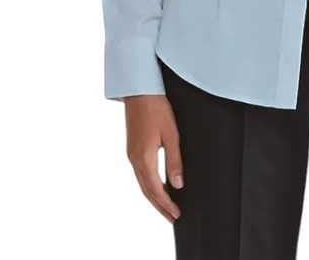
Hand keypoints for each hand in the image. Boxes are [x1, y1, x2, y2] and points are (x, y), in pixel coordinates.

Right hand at [124, 94, 184, 224]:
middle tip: (172, 217)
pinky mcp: (132, 148)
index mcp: (144, 158)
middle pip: (147, 191)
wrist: (139, 90)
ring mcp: (132, 154)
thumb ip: (174, 160)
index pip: (155, 190)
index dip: (166, 204)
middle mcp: (135, 159)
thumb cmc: (156, 108)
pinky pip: (140, 174)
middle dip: (159, 206)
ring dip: (154, 197)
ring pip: (142, 183)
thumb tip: (177, 184)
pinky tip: (157, 186)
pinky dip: (149, 185)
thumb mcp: (171, 134)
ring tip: (166, 207)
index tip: (176, 215)